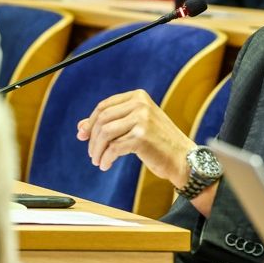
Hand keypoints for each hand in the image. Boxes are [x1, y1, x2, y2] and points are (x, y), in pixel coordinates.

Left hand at [77, 89, 191, 184]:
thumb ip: (111, 123)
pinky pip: (114, 148)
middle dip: (92, 138)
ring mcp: (142, 120)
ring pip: (106, 133)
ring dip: (97, 150)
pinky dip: (106, 158)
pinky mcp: (141, 137)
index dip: (90, 122)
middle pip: (102, 119)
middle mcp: (140, 105)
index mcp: (139, 97)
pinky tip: (105, 165)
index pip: (104, 106)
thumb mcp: (135, 127)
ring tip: (98, 161)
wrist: (183, 158)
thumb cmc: (159, 143)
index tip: (83, 136)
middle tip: (91, 153)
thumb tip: (80, 128)